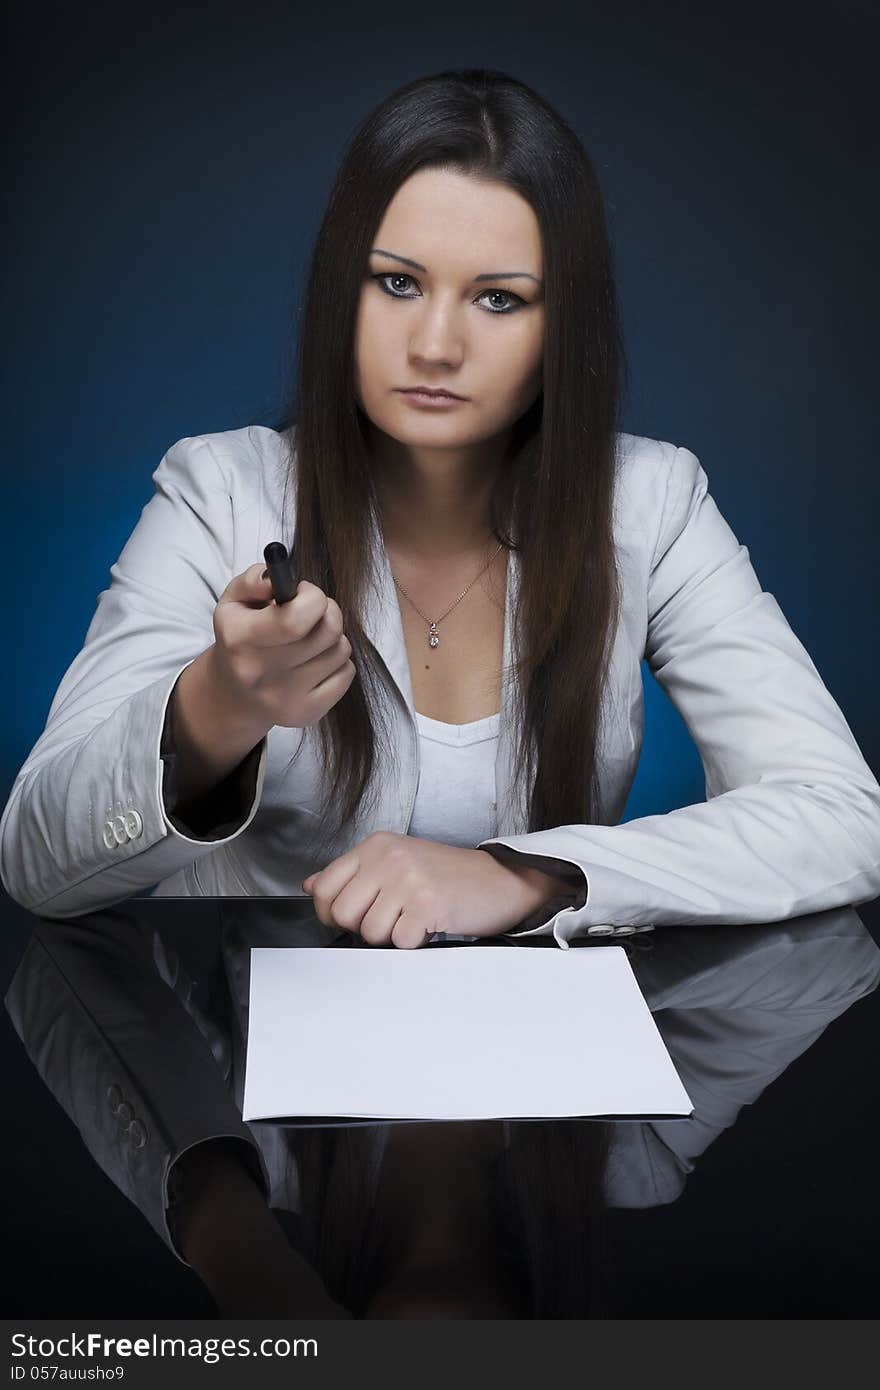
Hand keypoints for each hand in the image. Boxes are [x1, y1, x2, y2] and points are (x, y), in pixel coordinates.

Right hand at [209, 564, 357, 731]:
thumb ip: (253, 580)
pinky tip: (315, 661)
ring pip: (341, 650)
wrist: (234, 694)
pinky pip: (347, 674)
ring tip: (310, 640)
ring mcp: (286, 699)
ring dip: (332, 638)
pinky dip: (337, 662)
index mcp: (241, 641)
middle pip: (328, 631)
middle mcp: (261, 674)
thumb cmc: (241, 637)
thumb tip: (275, 578)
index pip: (296, 618)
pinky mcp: (306, 714)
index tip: (304, 592)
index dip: (312, 596)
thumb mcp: (233, 601)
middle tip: (313, 611)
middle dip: (328, 611)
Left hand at [301, 832, 566, 947]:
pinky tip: (429, 926)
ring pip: (370, 932)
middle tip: (390, 920)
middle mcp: (388, 857)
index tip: (351, 917)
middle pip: (342, 913)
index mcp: (376, 845)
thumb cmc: (448, 875)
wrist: (500, 880)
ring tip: (413, 920)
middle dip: (362, 927)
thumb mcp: (396, 861)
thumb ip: (352, 873)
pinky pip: (399, 942)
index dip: (330, 912)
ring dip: (391, 937)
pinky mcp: (427, 904)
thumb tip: (312, 885)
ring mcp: (408, 879)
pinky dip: (413, 943)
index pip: (323, 886)